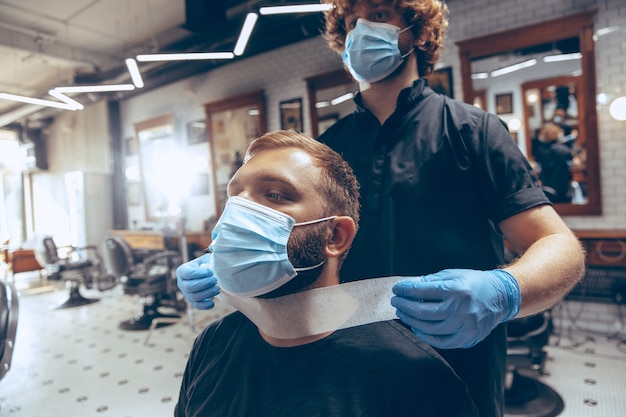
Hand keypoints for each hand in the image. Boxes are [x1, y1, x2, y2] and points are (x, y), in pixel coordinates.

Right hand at [176, 253, 219, 308]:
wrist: (208, 275)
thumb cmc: (207, 265)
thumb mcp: (206, 259)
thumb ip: (209, 261)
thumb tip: (214, 264)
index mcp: (182, 270)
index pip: (188, 273)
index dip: (200, 273)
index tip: (211, 271)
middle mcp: (181, 283)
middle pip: (190, 286)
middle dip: (205, 284)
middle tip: (216, 280)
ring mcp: (186, 293)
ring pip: (195, 296)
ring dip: (208, 293)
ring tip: (217, 288)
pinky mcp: (192, 302)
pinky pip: (197, 306)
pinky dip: (205, 305)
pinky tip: (213, 301)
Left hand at [391, 269, 520, 348]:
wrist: (500, 297)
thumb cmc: (473, 283)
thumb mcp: (453, 274)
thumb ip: (431, 281)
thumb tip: (409, 287)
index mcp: (456, 290)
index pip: (423, 291)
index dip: (406, 290)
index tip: (396, 289)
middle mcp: (461, 309)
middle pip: (423, 312)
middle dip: (405, 306)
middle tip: (396, 302)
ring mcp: (465, 326)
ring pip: (430, 328)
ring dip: (412, 321)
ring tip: (403, 313)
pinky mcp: (467, 338)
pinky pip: (442, 341)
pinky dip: (426, 336)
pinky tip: (417, 328)